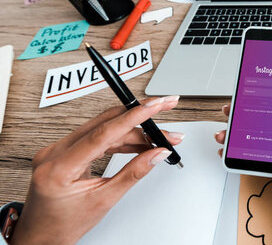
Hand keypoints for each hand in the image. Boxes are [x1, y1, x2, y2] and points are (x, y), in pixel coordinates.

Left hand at [11, 96, 183, 244]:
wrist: (40, 236)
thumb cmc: (63, 225)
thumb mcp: (103, 200)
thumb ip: (133, 173)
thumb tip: (156, 154)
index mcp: (59, 167)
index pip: (103, 132)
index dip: (134, 117)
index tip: (155, 106)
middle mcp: (54, 152)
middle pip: (106, 125)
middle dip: (139, 118)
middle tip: (164, 110)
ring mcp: (57, 150)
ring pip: (104, 128)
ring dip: (133, 131)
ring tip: (159, 138)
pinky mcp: (64, 151)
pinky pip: (96, 136)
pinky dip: (120, 138)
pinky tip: (139, 142)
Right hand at [215, 86, 271, 243]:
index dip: (268, 99)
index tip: (251, 91)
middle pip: (269, 126)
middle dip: (248, 118)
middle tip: (231, 111)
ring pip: (261, 144)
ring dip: (242, 138)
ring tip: (226, 135)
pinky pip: (260, 164)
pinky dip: (245, 159)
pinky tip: (236, 154)